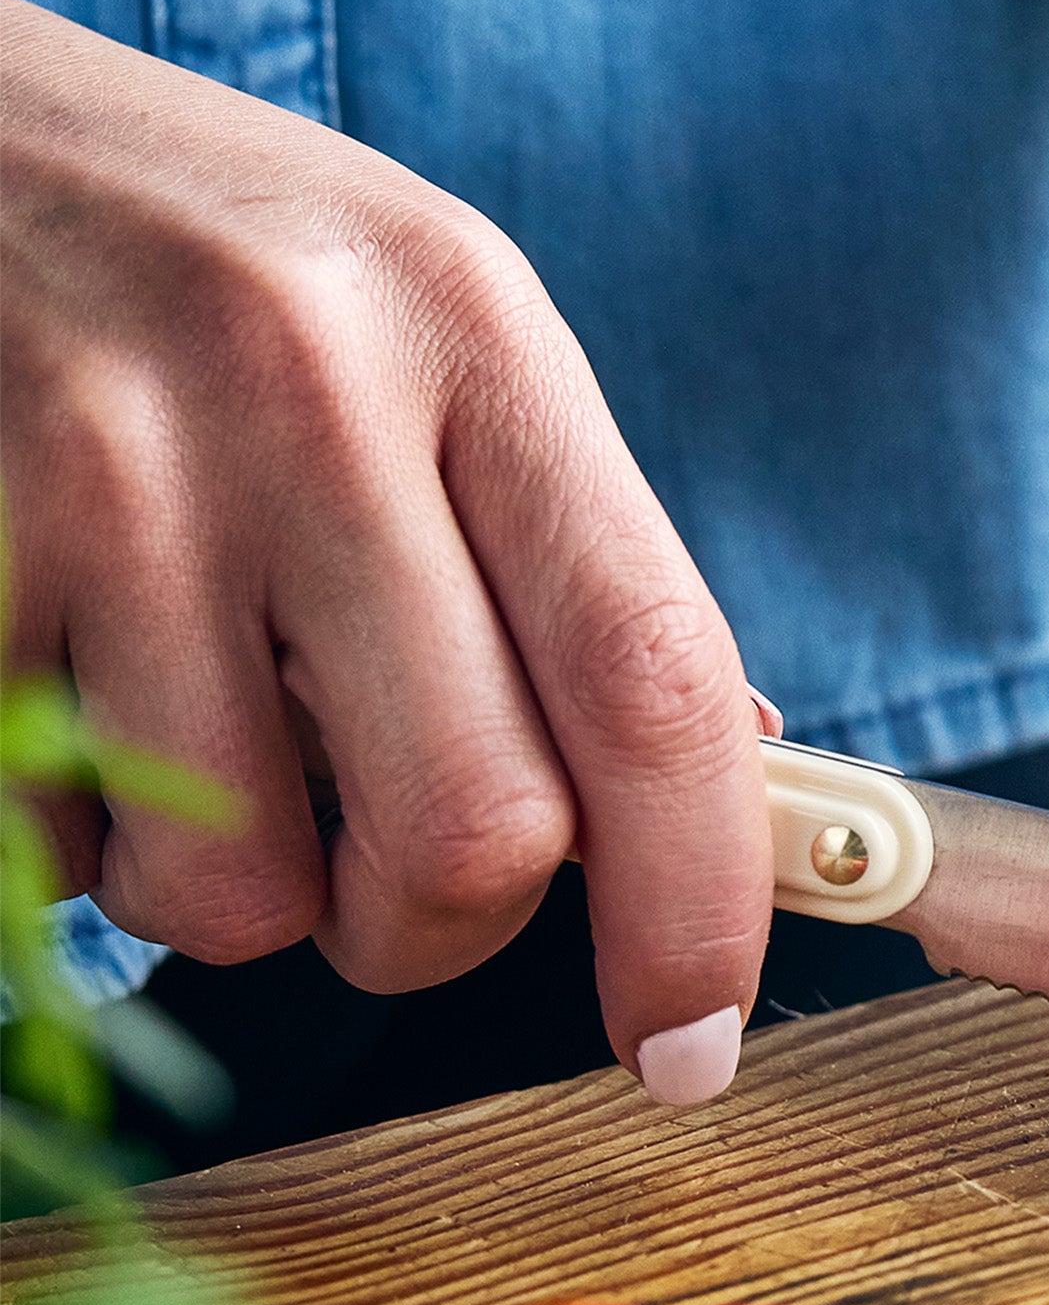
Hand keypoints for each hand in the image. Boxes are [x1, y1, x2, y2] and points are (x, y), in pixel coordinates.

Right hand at [0, 0, 770, 1100]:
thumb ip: (557, 552)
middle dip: (437, 934)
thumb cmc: (185, 259)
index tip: (692, 1045)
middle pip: (473, 830)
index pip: (653, 682)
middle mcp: (303, 388)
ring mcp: (102, 467)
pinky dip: (71, 846)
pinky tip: (60, 693)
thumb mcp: (412, 326)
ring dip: (229, 897)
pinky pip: (50, 850)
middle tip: (383, 890)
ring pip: (243, 883)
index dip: (698, 906)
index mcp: (472, 330)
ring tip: (183, 747)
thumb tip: (724, 782)